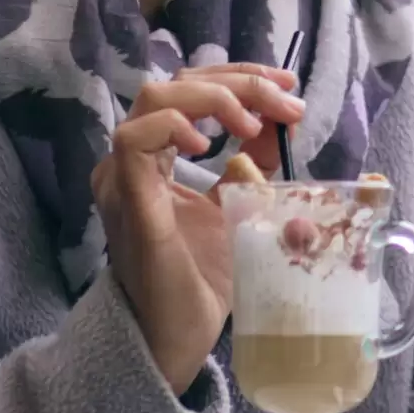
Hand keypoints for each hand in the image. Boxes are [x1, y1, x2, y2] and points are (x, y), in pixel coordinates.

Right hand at [92, 66, 303, 391]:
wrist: (178, 334)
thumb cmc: (201, 277)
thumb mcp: (238, 206)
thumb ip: (253, 165)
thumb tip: (283, 123)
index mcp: (155, 157)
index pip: (191, 90)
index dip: (241, 78)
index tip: (290, 89)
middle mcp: (132, 160)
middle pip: (177, 84)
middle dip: (239, 82)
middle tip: (285, 103)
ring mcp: (123, 177)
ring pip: (154, 98)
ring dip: (213, 98)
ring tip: (251, 124)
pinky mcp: (129, 201)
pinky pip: (134, 141)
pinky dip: (174, 127)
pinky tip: (210, 146)